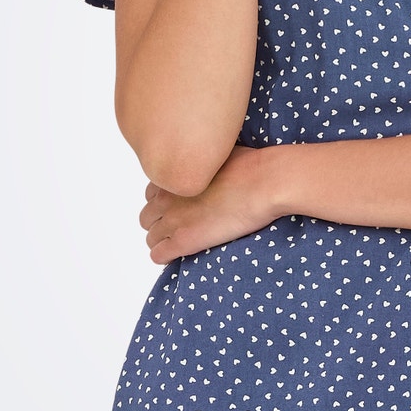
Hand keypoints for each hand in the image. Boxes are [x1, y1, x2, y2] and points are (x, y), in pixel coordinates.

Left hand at [140, 143, 279, 263]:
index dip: (166, 204)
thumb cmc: (251, 166)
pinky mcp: (184, 240)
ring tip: (184, 242)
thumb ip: (203, 164)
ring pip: (151, 238)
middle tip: (183, 226)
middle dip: (161, 223)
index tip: (181, 208)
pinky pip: (158, 255)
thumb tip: (210, 165)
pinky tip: (180, 254)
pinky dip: (166, 256)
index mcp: (174, 176)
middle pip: (147, 217)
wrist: (263, 183)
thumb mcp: (218, 154)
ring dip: (163, 241)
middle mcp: (166, 197)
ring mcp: (173, 220)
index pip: (151, 195)